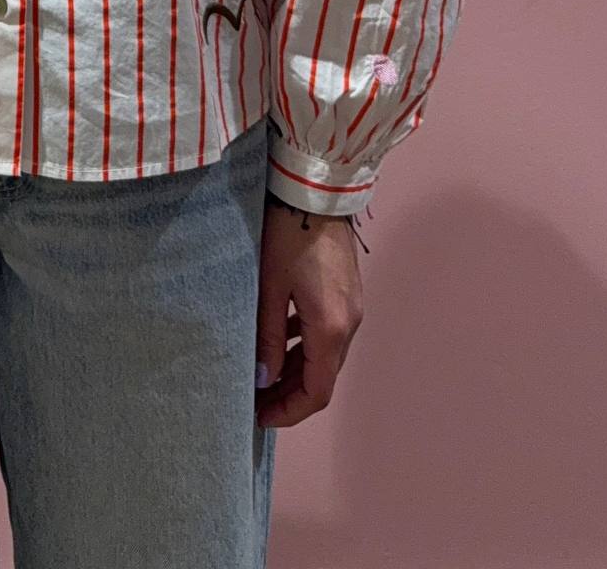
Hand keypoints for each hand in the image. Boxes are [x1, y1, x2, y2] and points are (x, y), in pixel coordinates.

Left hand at [255, 196, 363, 427]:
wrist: (315, 189)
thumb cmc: (287, 233)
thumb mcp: (269, 287)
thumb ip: (268, 337)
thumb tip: (263, 379)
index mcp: (331, 328)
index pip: (317, 392)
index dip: (290, 412)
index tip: (260, 417)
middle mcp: (349, 323)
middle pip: (323, 377)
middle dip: (290, 394)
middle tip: (255, 399)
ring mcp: (351, 306)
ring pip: (325, 355)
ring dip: (297, 371)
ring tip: (262, 375)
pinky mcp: (346, 291)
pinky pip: (327, 332)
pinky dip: (305, 346)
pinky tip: (280, 340)